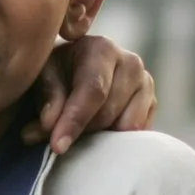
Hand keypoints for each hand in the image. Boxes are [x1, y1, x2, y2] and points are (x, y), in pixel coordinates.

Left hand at [25, 33, 156, 153]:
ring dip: (100, 137)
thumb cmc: (55, 75)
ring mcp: (146, 85)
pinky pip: (137, 135)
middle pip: (107, 114)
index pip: (93, 90)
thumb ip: (47, 99)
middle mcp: (131, 63)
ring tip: (81, 129)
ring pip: (125, 128)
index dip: (75, 120)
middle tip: (59, 137)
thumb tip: (50, 124)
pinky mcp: (152, 106)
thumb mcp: (43, 79)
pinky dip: (116, 140)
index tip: (57, 146)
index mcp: (102, 49)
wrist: (74, 74)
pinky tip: (99, 131)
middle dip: (82, 131)